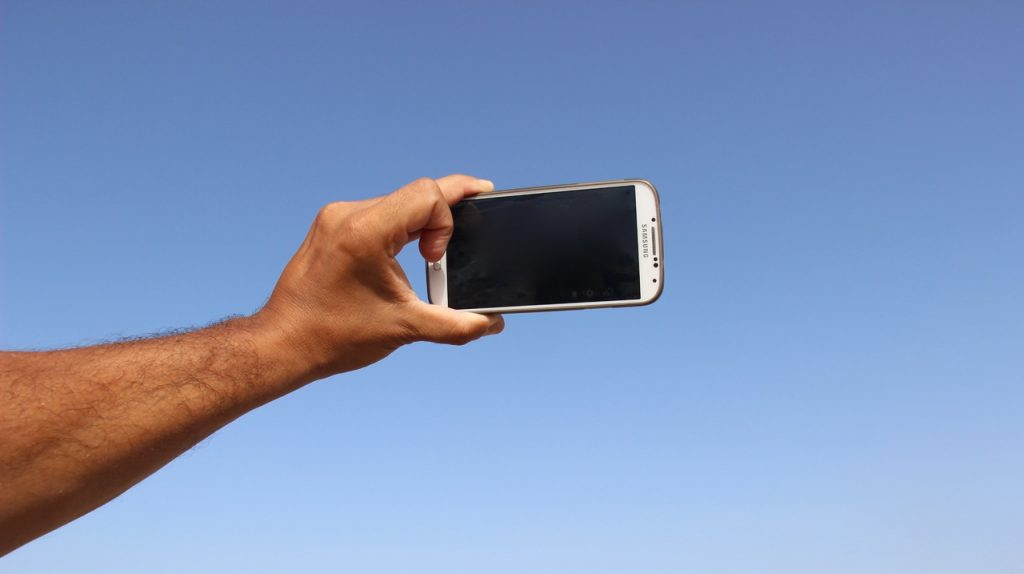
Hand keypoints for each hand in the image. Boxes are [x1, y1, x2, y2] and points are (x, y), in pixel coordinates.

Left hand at [254, 175, 504, 378]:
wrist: (283, 345)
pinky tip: (406, 254)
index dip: (447, 221)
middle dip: (445, 215)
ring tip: (431, 255)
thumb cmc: (335, 336)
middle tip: (470, 227)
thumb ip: (456, 325)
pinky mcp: (330, 227)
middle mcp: (348, 215)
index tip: (435, 260)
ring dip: (421, 223)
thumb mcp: (405, 328)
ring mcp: (336, 218)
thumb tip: (491, 324)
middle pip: (415, 193)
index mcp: (365, 231)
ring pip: (397, 201)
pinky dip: (400, 228)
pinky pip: (378, 213)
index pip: (427, 194)